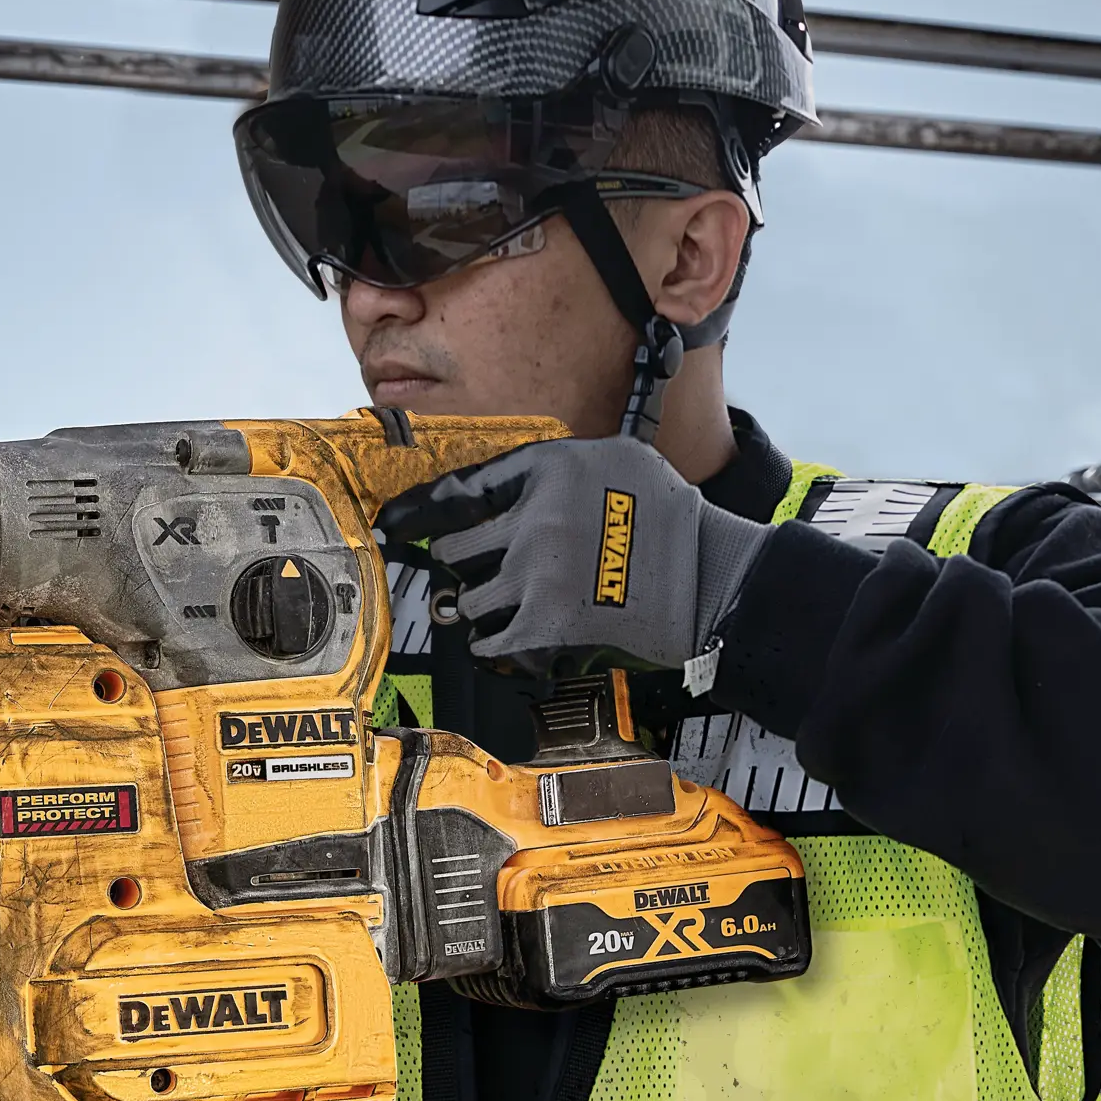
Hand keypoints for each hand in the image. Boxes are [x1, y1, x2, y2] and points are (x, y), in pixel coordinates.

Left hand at [379, 437, 767, 675]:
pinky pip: (490, 639)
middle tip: (469, 568)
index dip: (422, 508)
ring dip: (478, 605)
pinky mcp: (545, 621)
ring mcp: (535, 572)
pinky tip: (501, 640)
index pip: (465, 488)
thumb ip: (566, 459)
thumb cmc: (671, 514)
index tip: (395, 523)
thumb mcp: (621, 456)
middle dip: (460, 561)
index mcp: (547, 471)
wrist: (705, 576)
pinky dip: (491, 644)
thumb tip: (524, 472)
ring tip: (497, 607)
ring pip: (470, 596)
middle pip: (457, 546)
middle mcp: (532, 518)